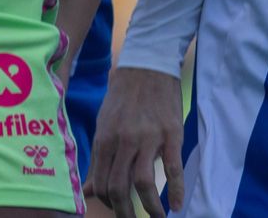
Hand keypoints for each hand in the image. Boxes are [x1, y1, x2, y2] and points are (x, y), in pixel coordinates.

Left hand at [86, 68, 185, 217]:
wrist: (147, 66)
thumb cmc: (123, 97)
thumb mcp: (104, 125)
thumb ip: (99, 159)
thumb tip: (90, 190)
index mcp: (105, 140)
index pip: (102, 184)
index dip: (109, 202)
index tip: (118, 208)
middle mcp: (123, 141)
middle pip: (120, 188)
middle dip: (125, 212)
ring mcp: (148, 138)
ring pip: (143, 183)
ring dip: (150, 208)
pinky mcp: (170, 134)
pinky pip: (172, 168)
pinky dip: (175, 190)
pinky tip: (177, 204)